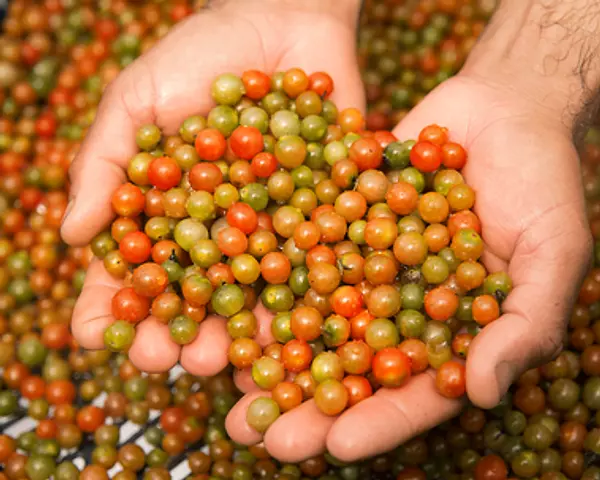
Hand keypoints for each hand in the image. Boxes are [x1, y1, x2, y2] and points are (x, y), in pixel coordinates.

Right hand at [62, 0, 363, 373]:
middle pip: (191, 300)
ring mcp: (268, 232)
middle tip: (170, 360)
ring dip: (236, 334)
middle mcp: (215, 234)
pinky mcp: (320, 219)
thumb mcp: (135, 101)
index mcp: (163, 215)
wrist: (282, 21)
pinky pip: (313, 266)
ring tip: (225, 360)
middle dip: (176, 335)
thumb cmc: (198, 56)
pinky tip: (291, 330)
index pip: (129, 272)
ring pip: (250, 298)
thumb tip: (73, 237)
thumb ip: (103, 165)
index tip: (98, 335)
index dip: (110, 307)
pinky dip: (303, 300)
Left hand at [224, 73, 591, 461]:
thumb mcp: (552, 253)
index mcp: (447, 331)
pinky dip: (259, 270)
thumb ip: (524, 324)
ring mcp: (360, 264)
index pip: (412, 392)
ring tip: (215, 375)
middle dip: (300, 400)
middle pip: (346, 364)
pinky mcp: (333, 219)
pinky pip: (295, 248)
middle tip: (253, 432)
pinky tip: (218, 293)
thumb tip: (483, 392)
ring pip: (307, 313)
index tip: (334, 445)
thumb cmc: (542, 181)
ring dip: (263, 345)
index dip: (375, 421)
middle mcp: (395, 305)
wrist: (501, 109)